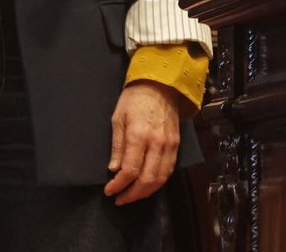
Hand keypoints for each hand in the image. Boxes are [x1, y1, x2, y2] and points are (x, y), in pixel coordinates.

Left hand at [104, 81, 181, 204]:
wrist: (161, 86)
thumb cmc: (134, 99)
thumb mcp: (117, 118)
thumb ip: (117, 145)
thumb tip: (114, 169)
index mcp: (139, 135)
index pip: (130, 169)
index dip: (119, 184)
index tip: (109, 190)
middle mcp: (157, 144)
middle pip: (147, 179)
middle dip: (132, 194)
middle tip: (119, 199)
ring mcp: (169, 146)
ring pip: (160, 178)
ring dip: (146, 192)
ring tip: (131, 196)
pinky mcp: (176, 146)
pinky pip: (168, 170)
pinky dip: (158, 182)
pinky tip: (147, 185)